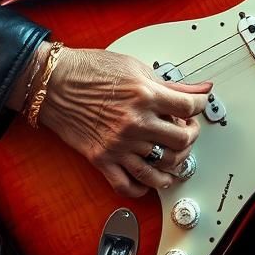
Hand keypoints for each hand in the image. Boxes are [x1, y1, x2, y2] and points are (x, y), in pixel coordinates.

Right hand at [36, 46, 211, 197]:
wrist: (55, 83)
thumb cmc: (91, 70)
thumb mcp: (135, 67)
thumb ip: (170, 83)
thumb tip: (198, 88)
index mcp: (145, 95)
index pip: (189, 107)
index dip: (199, 107)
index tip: (197, 106)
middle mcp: (134, 123)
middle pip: (181, 141)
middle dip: (191, 136)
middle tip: (187, 130)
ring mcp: (119, 144)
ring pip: (160, 169)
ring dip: (174, 165)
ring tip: (173, 156)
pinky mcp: (102, 159)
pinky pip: (128, 185)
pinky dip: (143, 188)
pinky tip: (148, 178)